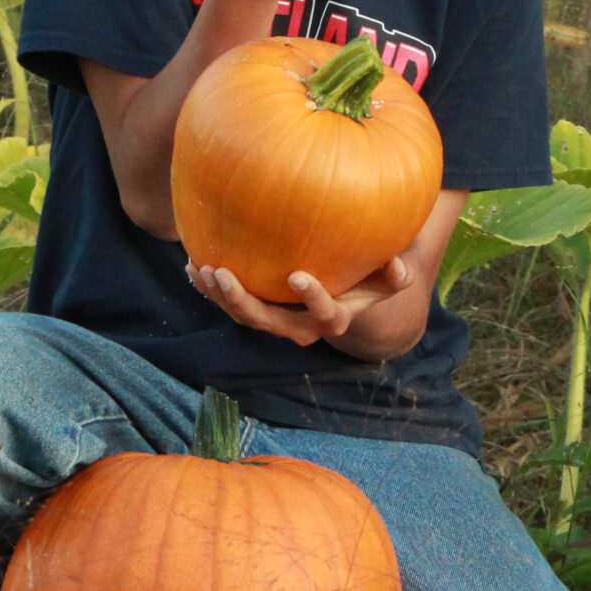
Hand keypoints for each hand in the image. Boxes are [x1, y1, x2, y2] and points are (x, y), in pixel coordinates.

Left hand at [186, 256, 412, 347]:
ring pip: (244, 316)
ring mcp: (276, 320)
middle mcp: (301, 327)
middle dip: (243, 302)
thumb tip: (398, 265)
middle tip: (223, 274)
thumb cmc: (370, 278)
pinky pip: (232, 304)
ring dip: (219, 297)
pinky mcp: (259, 310)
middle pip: (269, 323)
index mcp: (333, 318)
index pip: (324, 316)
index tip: (298, 275)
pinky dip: (211, 288)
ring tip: (200, 268)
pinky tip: (192, 264)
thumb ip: (395, 274)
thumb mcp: (388, 278)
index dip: (312, 299)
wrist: (347, 295)